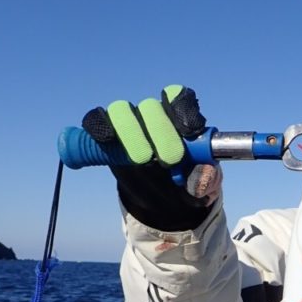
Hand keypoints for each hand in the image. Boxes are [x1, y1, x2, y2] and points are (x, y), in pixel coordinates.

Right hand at [83, 86, 220, 201]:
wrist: (165, 202)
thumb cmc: (187, 187)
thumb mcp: (202, 189)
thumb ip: (206, 181)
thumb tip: (203, 175)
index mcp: (180, 122)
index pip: (180, 99)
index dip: (183, 111)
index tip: (190, 132)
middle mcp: (153, 116)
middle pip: (150, 107)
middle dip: (160, 131)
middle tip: (170, 160)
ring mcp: (128, 123)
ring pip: (121, 110)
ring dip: (130, 132)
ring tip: (142, 159)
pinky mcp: (106, 134)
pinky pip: (95, 120)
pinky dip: (98, 127)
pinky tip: (106, 141)